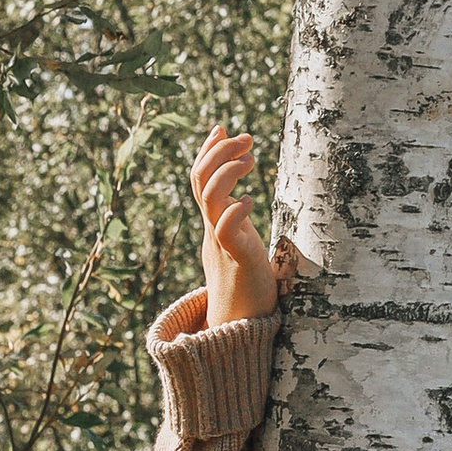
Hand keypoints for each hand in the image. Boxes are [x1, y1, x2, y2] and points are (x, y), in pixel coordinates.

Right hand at [192, 125, 295, 327]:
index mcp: (214, 221)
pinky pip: (226, 233)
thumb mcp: (237, 240)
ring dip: (227, 173)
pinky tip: (251, 202)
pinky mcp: (238, 261)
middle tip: (246, 137)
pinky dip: (235, 212)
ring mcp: (223, 245)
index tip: (222, 126)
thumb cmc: (245, 280)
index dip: (207, 150)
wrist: (238, 324)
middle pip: (200, 181)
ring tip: (251, 159)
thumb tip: (238, 197)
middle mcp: (213, 229)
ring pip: (211, 200)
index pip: (200, 178)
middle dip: (219, 152)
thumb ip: (233, 219)